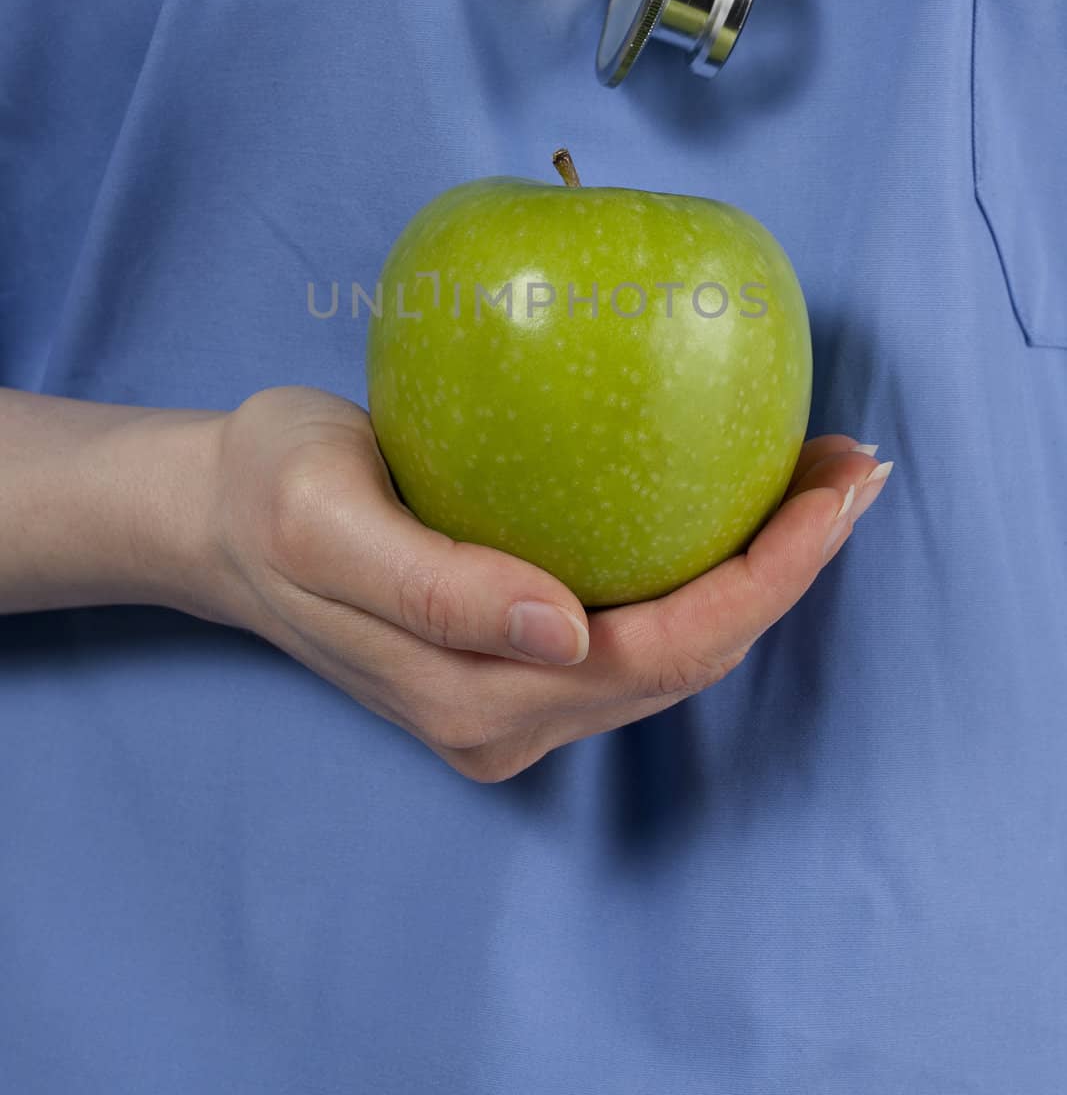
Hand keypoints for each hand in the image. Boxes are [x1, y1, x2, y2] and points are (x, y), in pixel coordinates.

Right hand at [205, 387, 891, 783]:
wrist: (216, 517)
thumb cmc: (265, 493)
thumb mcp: (322, 519)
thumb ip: (436, 588)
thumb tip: (566, 632)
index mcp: (473, 697)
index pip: (661, 650)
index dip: (766, 578)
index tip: (835, 491)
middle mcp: (510, 718)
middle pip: (691, 657)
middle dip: (791, 572)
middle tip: (854, 466)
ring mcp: (516, 698)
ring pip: (677, 648)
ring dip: (762, 571)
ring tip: (821, 477)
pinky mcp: (518, 660)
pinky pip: (642, 625)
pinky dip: (708, 567)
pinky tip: (737, 500)